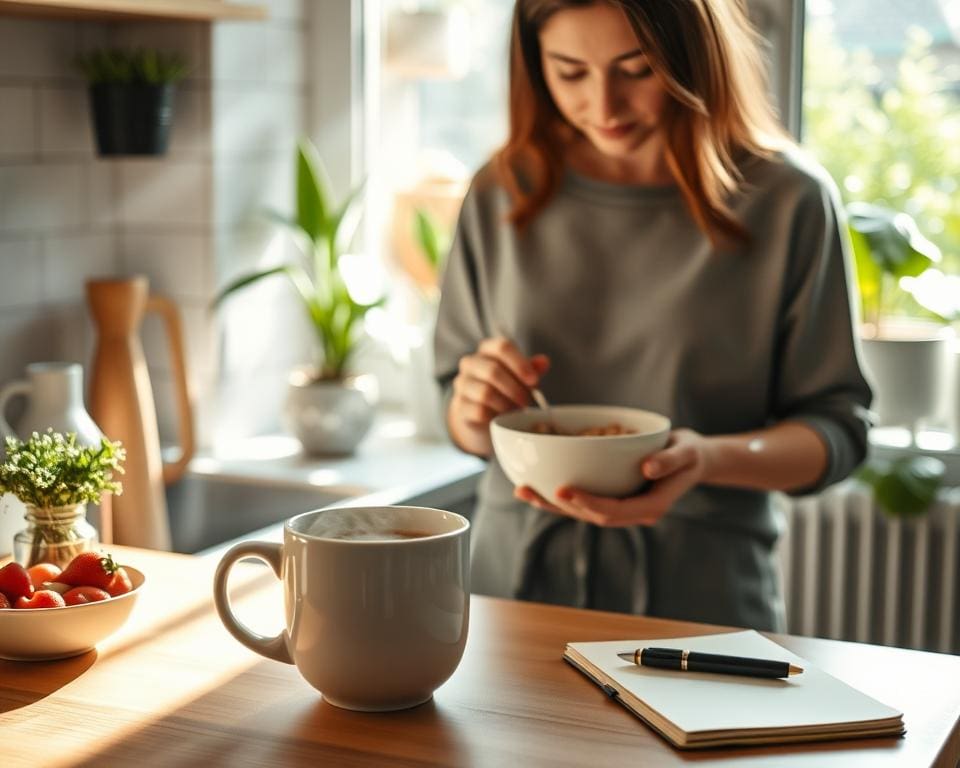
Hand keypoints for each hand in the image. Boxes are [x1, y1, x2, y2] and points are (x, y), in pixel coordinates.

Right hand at [447, 336, 549, 455]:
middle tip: (526, 401)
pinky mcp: (460, 406)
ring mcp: (462, 384)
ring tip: (515, 410)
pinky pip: (479, 411)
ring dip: (506, 404)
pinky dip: (495, 416)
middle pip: (493, 371)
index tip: (534, 380)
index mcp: (487, 350)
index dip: (520, 363)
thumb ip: (532, 369)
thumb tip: (544, 362)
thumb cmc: (505, 389)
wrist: (481, 415)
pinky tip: (502, 418)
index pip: (502, 346)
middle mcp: (470, 363)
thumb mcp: (521, 378)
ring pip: (485, 393)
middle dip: (515, 389)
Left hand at [513, 428, 710, 526]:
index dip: (587, 504)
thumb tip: (647, 468)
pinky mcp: (612, 496)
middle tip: (529, 491)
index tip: (564, 491)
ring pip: (582, 511)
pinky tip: (537, 483)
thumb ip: (669, 462)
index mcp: (650, 508)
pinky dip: (560, 493)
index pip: (612, 511)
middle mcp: (631, 512)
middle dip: (558, 506)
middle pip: (589, 516)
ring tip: (522, 490)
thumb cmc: (690, 454)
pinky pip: (583, 499)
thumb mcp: (687, 452)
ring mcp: (621, 506)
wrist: (692, 458)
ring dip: (551, 503)